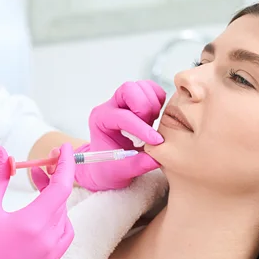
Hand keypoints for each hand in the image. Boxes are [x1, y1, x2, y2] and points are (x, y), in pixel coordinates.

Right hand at [0, 144, 75, 258]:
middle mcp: (48, 241)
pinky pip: (63, 236)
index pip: (62, 187)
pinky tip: (40, 212)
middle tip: (36, 167)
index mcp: (34, 224)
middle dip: (52, 180)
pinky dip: (57, 219)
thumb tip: (2, 151)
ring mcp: (50, 255)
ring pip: (64, 218)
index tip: (62, 148)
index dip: (64, 165)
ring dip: (55, 200)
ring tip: (36, 189)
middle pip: (61, 201)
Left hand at [42, 81, 164, 191]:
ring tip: (152, 123)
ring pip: (142, 86)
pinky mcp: (136, 99)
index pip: (122, 116)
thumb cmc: (110, 168)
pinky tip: (156, 117)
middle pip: (129, 89)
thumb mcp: (123, 172)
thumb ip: (139, 165)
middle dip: (145, 108)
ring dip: (153, 104)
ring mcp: (123, 99)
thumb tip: (158, 158)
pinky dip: (159, 99)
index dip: (141, 128)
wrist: (108, 164)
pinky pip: (151, 89)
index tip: (156, 141)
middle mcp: (110, 105)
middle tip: (150, 126)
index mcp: (100, 120)